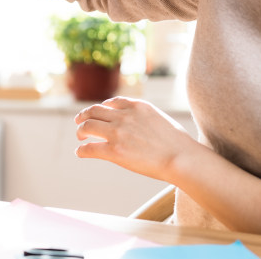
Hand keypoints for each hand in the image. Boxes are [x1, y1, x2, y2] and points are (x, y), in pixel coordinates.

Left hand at [74, 97, 196, 181]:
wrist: (181, 159)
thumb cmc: (177, 143)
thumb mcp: (159, 118)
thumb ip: (144, 117)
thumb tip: (138, 125)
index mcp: (137, 106)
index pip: (111, 102)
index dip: (101, 107)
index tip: (97, 113)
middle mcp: (124, 116)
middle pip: (94, 111)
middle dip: (84, 116)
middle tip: (79, 122)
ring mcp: (117, 133)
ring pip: (87, 126)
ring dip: (80, 131)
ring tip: (79, 137)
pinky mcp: (114, 151)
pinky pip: (89, 148)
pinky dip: (82, 150)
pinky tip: (80, 152)